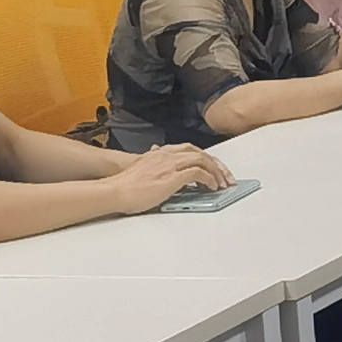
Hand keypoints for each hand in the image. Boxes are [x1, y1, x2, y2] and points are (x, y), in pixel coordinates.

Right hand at [106, 143, 232, 214]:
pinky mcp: (172, 177)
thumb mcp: (142, 169)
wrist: (115, 191)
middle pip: (201, 153)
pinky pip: (198, 173)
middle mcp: (167, 155)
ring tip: (222, 184)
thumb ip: (153, 164)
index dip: (206, 159)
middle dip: (217, 165)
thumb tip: (159, 162)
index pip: (191, 150)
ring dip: (216, 172)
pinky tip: (212, 187)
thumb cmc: (125, 185)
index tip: (215, 169)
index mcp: (161, 153)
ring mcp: (170, 164)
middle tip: (226, 177)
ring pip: (203, 160)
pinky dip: (209, 179)